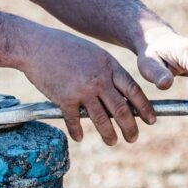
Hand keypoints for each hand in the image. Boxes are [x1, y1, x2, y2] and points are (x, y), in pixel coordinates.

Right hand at [19, 26, 155, 144]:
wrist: (36, 45)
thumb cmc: (64, 47)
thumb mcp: (93, 54)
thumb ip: (107, 72)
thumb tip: (121, 94)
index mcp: (109, 66)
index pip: (133, 90)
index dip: (144, 107)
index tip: (151, 120)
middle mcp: (99, 79)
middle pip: (121, 109)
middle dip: (130, 127)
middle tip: (133, 137)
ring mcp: (82, 90)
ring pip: (101, 120)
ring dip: (109, 134)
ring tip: (113, 142)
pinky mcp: (64, 99)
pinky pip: (75, 121)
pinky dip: (77, 131)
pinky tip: (80, 137)